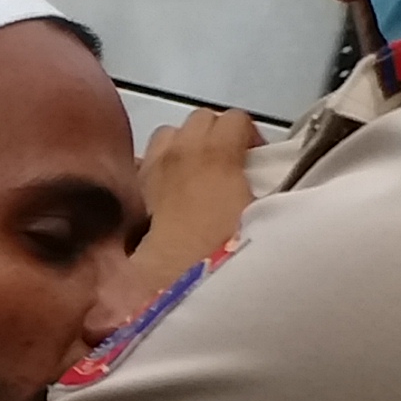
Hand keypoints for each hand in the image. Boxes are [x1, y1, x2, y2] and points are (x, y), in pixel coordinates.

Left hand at [127, 111, 262, 304]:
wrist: (173, 282)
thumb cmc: (225, 249)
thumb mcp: (261, 216)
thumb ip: (267, 189)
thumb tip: (270, 183)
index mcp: (216, 153)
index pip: (236, 118)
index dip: (250, 135)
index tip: (257, 161)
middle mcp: (180, 151)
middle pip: (201, 119)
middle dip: (217, 134)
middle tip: (230, 165)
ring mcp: (151, 167)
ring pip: (168, 133)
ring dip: (184, 145)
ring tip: (197, 173)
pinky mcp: (131, 189)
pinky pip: (144, 161)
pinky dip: (158, 167)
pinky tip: (168, 191)